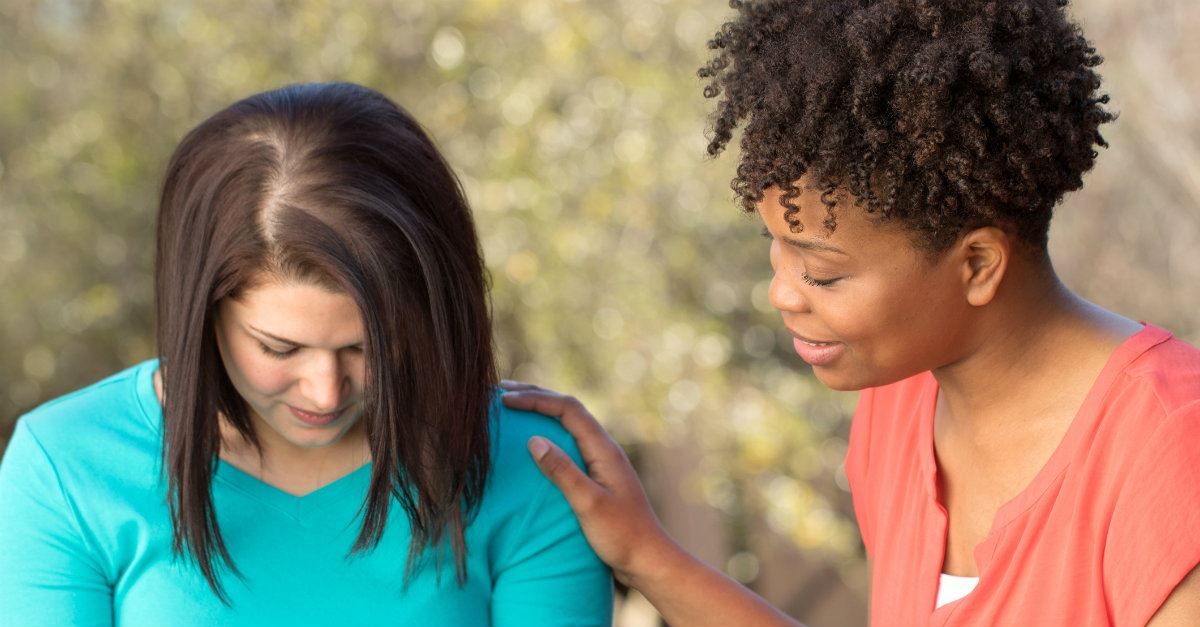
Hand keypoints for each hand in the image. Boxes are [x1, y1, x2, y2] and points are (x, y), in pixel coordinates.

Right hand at [500, 381, 678, 587]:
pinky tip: (530, 443)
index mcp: (604, 449)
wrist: (648, 561)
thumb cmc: (622, 535)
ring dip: (540, 411)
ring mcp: (600, 461)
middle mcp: (603, 448)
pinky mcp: (595, 475)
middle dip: (535, 396)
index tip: (505, 400)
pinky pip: (567, 443)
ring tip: (511, 408)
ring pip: (567, 424)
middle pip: (568, 410)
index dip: (536, 399)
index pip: (568, 409)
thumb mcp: (589, 504)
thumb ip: (563, 472)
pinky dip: (546, 434)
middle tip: (501, 393)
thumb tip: (533, 440)